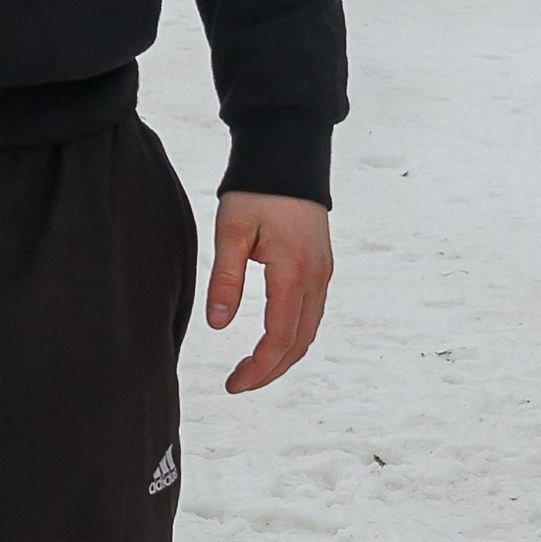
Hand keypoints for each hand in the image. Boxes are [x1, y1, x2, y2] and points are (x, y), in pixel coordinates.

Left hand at [205, 191, 332, 394]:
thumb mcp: (231, 231)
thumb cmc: (256, 191)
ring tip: (252, 370)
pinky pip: (311, 315)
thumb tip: (217, 324)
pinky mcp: (321, 268)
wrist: (289, 156)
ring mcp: (323, 274)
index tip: (233, 384)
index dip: (258, 368)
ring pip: (308, 332)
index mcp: (293, 272)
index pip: (279, 338)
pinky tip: (270, 342)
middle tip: (238, 384)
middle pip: (298, 343)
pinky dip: (292, 337)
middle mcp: (316, 278)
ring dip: (283, 357)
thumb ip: (225, 280)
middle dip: (270, 371)